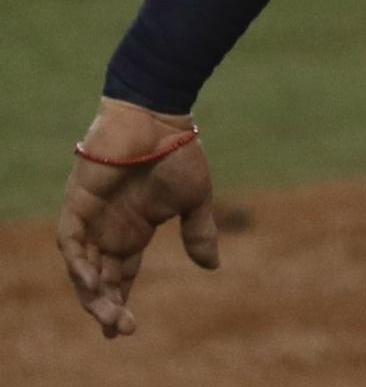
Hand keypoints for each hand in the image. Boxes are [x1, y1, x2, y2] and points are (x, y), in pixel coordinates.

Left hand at [58, 101, 218, 338]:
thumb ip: (199, 232)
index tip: (126, 330)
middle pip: (99, 279)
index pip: (120, 276)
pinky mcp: (78, 203)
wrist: (158, 118)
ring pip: (82, 267)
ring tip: (108, 314)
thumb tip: (212, 266)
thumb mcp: (195, 199)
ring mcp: (91, 218)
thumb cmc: (178, 152)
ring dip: (92, 292)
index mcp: (133, 231)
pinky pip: (70, 241)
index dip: (119, 302)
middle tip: (119, 330)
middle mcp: (108, 230)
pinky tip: (93, 280)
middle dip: (106, 307)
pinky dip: (78, 262)